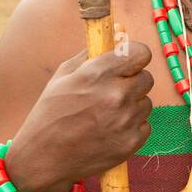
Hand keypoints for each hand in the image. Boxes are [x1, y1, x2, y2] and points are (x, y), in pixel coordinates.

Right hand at [6, 43, 153, 191]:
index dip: (135, 56)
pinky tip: (109, 131)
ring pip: (146, 103)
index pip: (141, 52)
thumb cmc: (51, 113)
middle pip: (147, 78)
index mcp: (98, 74)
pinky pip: (144, 125)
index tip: (129, 62)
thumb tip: (119, 33)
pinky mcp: (132, 142)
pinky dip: (131, 127)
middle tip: (113, 91)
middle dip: (132, 82)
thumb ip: (92, 53)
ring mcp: (126, 120)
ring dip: (131, 106)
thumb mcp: (64, 75)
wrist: (44, 158)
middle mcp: (116, 95)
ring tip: (105, 115)